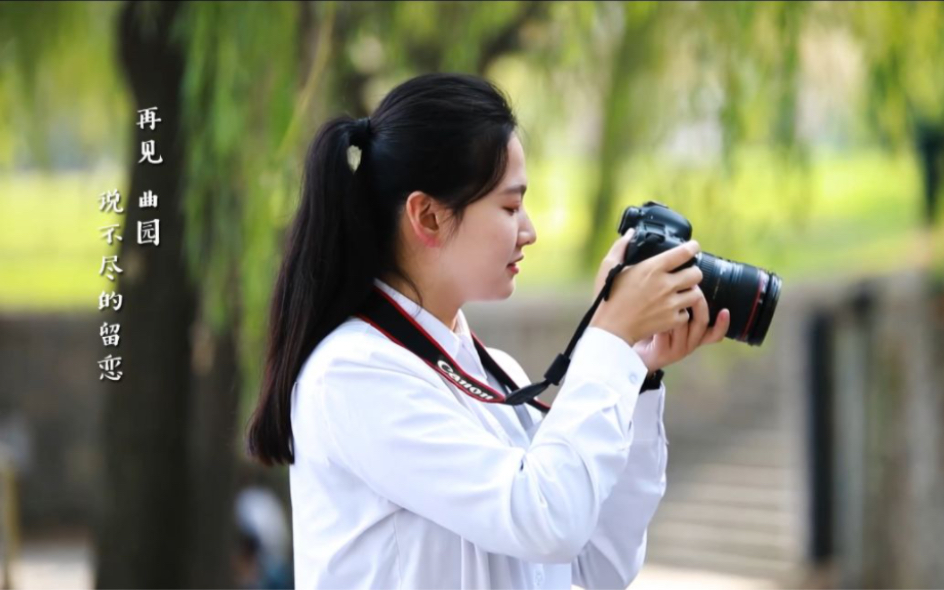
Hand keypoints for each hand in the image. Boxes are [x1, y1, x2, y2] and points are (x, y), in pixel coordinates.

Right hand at [589, 233, 704, 352]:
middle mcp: (665, 284)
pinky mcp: (672, 320)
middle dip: (692, 272)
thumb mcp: (608, 267)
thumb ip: (621, 247)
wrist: (611, 328)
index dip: (692, 248)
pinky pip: (687, 313)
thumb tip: (631, 233)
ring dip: (689, 292)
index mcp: (652, 268)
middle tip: (686, 274)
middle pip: (696, 273)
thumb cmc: (608, 297)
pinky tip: (672, 310)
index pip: (684, 252)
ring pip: (696, 294)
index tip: (693, 247)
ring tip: (681, 293)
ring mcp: (671, 303)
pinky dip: (681, 312)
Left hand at [632, 286, 730, 371]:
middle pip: (701, 324)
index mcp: (694, 336)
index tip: (725, 310)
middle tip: (692, 287)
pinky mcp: (663, 353)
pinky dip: (660, 320)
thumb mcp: (668, 317)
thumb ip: (680, 304)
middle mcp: (689, 344)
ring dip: (675, 309)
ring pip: (683, 325)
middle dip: (698, 303)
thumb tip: (689, 279)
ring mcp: (677, 350)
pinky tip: (652, 312)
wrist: (633, 349)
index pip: (715, 333)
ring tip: (666, 295)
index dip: (722, 324)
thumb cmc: (651, 329)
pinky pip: (665, 332)